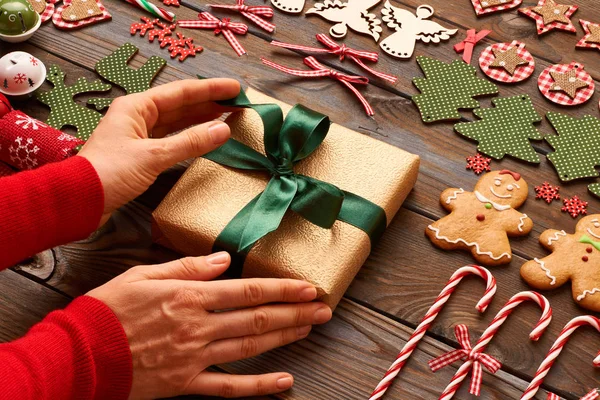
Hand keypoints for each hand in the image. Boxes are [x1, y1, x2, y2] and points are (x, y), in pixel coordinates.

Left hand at [78, 78, 240, 226]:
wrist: (79, 199)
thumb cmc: (110, 172)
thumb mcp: (154, 156)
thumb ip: (190, 142)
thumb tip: (223, 129)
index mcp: (137, 106)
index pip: (182, 92)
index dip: (211, 89)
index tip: (236, 88)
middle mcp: (138, 115)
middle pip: (181, 105)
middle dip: (210, 104)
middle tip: (239, 104)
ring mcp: (139, 134)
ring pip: (177, 122)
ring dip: (202, 120)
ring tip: (229, 117)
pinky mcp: (140, 153)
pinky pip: (172, 139)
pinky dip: (190, 138)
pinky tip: (206, 138)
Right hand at [87, 252, 331, 398]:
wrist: (77, 355)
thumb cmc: (107, 310)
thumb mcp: (143, 274)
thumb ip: (187, 266)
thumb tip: (224, 260)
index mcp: (189, 295)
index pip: (248, 290)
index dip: (283, 288)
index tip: (308, 286)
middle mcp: (198, 325)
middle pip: (258, 318)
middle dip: (295, 312)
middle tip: (323, 309)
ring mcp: (194, 357)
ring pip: (250, 346)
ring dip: (284, 337)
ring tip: (310, 329)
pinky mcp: (185, 383)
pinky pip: (228, 387)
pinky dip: (258, 385)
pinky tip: (284, 381)